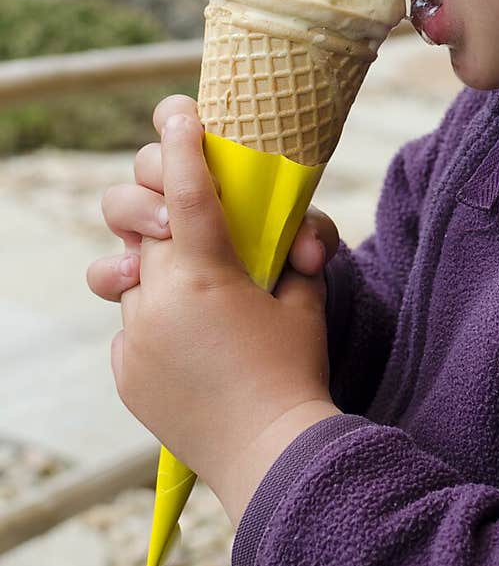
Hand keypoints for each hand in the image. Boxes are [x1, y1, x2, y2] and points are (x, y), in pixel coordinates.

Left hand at [88, 101, 340, 523]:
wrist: (270, 457)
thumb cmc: (296, 371)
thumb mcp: (304, 300)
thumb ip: (291, 255)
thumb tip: (290, 241)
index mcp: (204, 274)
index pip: (189, 189)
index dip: (182, 143)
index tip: (177, 109)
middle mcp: (157, 299)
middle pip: (139, 221)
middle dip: (153, 201)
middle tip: (178, 210)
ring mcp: (136, 337)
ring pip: (131, 272)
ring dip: (158, 267)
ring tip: (196, 288)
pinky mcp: (126, 370)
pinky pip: (132, 322)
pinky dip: (156, 316)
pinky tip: (193, 339)